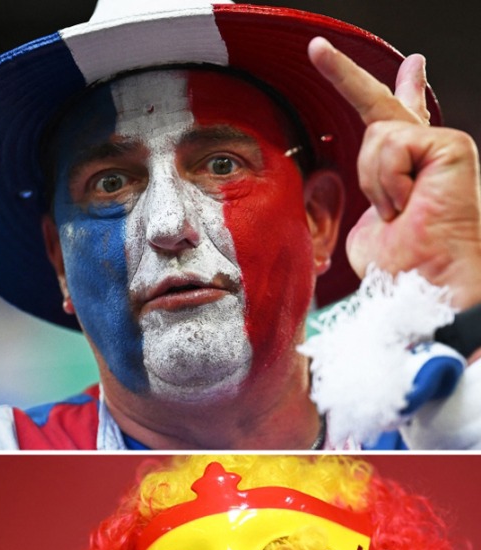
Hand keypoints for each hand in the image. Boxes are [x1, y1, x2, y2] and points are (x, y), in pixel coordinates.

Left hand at [309, 36, 480, 308]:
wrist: (425, 285)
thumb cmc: (401, 267)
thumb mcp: (370, 226)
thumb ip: (371, 194)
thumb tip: (379, 203)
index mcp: (411, 170)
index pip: (406, 121)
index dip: (405, 91)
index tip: (413, 64)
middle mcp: (430, 151)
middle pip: (381, 106)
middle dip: (342, 75)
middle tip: (315, 48)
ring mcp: (442, 145)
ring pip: (375, 137)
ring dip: (375, 182)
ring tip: (398, 211)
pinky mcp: (450, 145)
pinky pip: (391, 146)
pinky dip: (389, 180)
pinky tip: (409, 202)